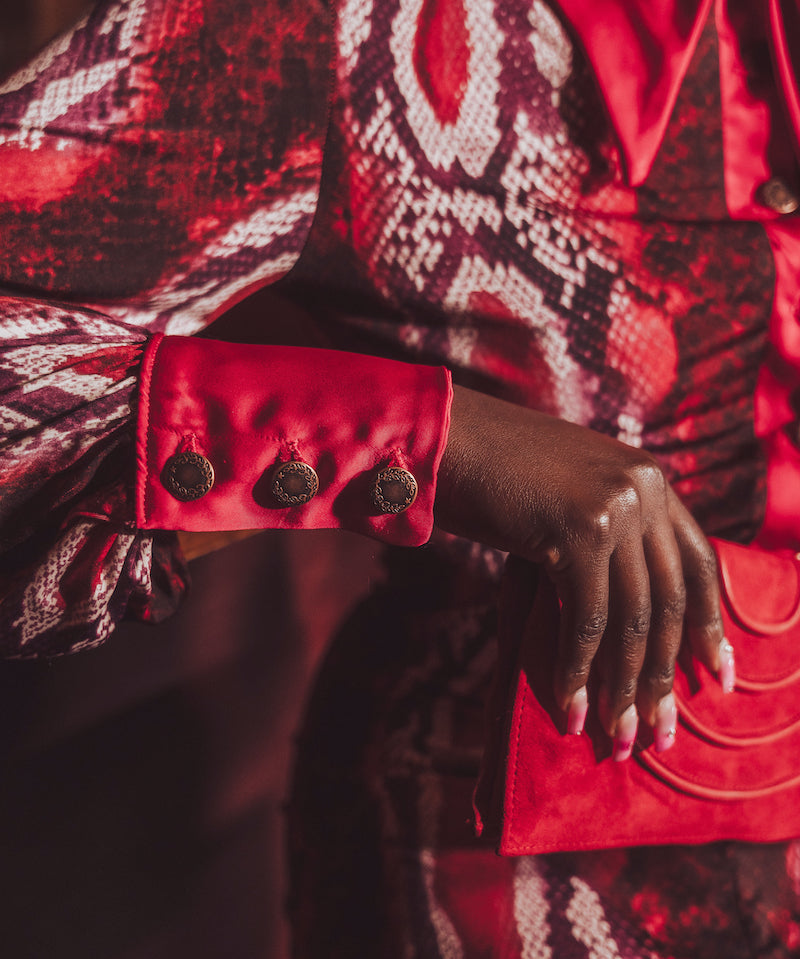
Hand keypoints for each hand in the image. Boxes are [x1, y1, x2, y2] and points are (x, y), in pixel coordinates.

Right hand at [434, 385, 728, 755]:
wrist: (442, 436)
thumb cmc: (494, 473)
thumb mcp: (567, 494)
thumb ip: (604, 534)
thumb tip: (621, 615)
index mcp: (649, 478)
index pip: (699, 563)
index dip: (709, 626)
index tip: (715, 677)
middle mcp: (644, 488)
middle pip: (669, 600)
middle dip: (662, 675)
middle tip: (658, 732)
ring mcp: (614, 507)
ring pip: (633, 618)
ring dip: (622, 687)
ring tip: (615, 738)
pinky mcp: (578, 530)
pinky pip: (586, 619)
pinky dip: (578, 670)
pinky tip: (571, 708)